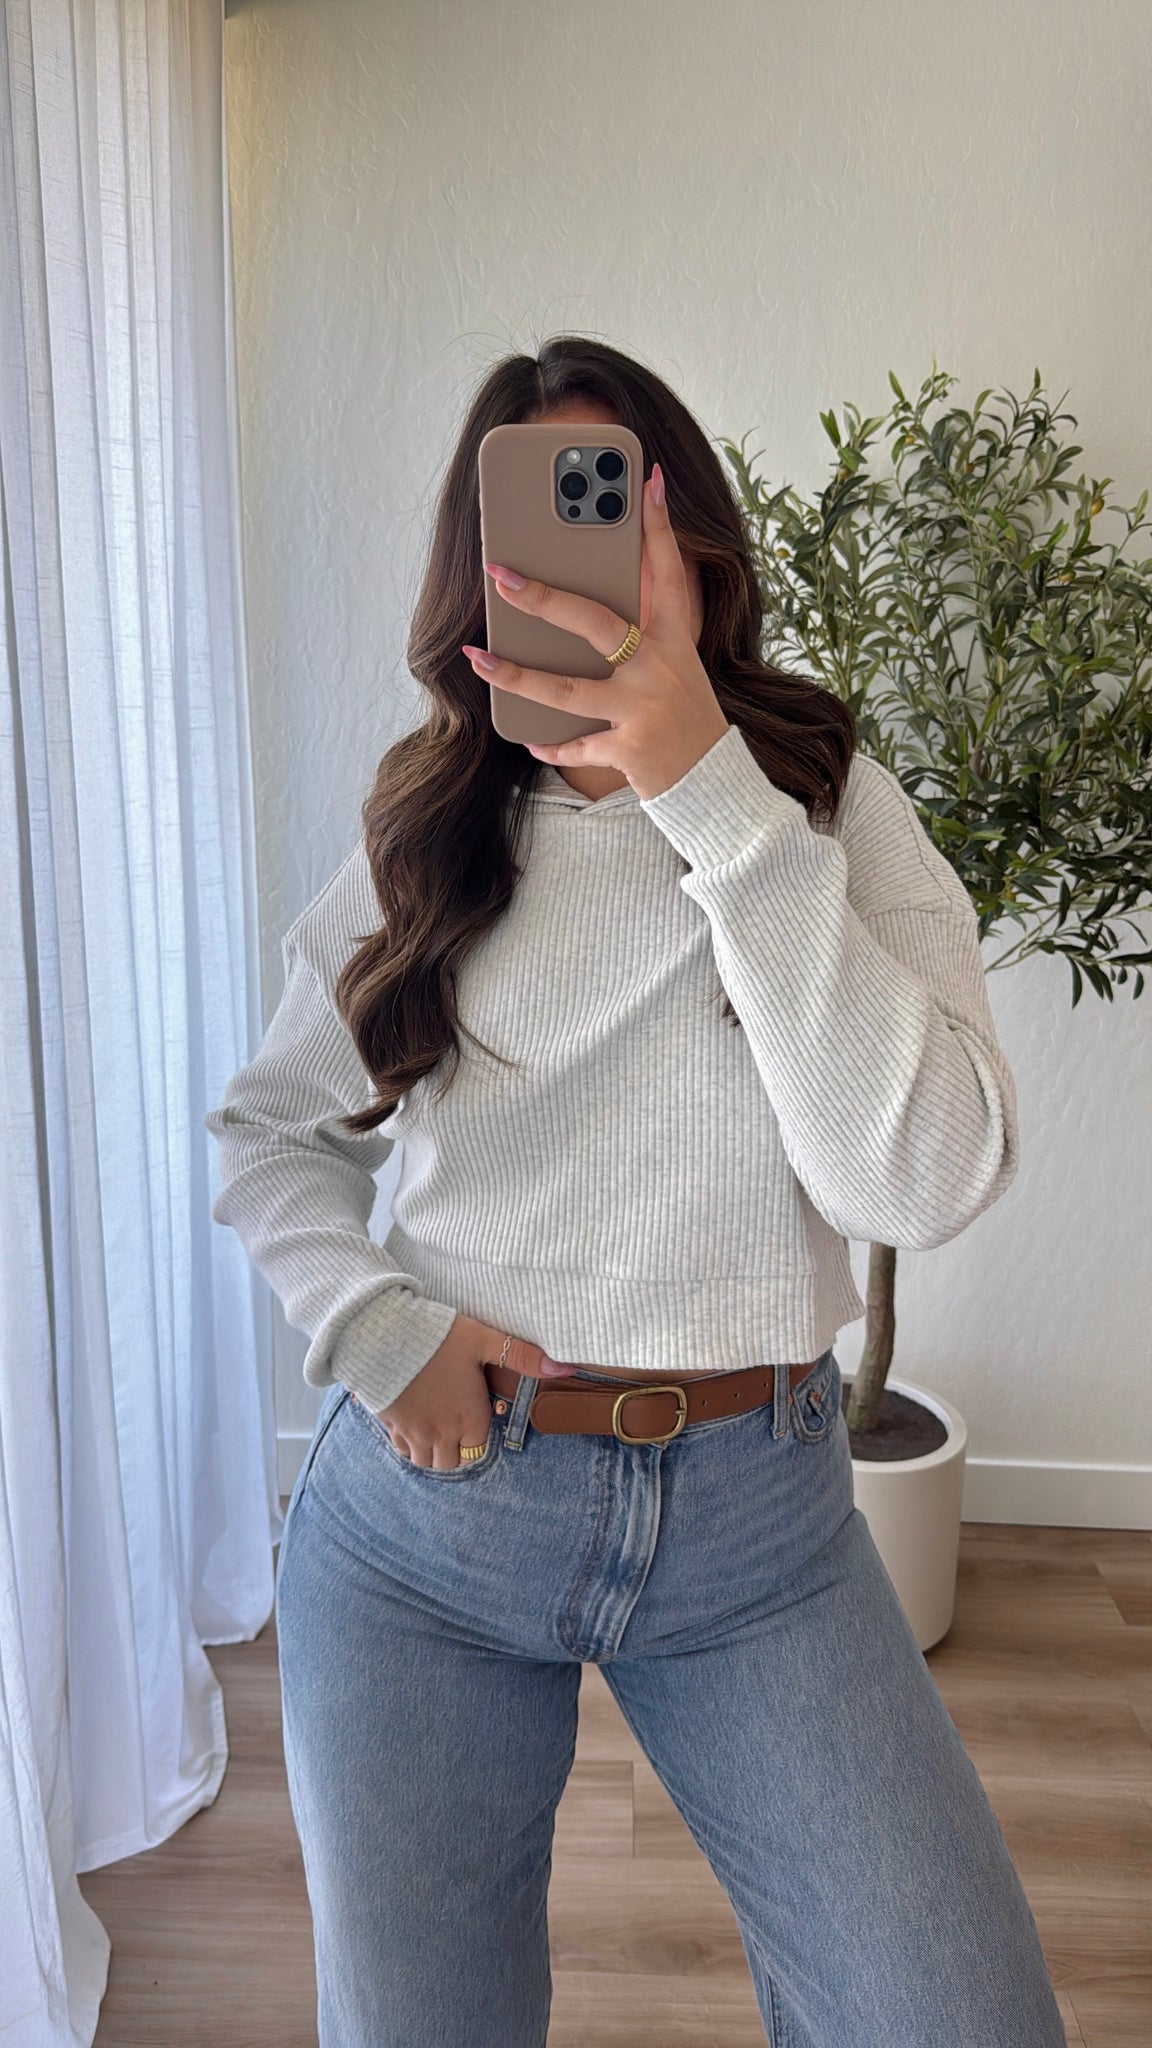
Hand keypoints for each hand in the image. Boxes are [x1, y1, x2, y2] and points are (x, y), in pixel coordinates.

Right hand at [365, 1315, 555, 1468]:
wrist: (384, 1333)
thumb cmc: (436, 1335)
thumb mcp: (483, 1339)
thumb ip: (522, 1356)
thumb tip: (563, 1368)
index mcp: (469, 1416)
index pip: (479, 1449)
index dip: (477, 1436)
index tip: (473, 1417)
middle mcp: (443, 1432)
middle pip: (452, 1463)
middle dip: (456, 1450)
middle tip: (455, 1425)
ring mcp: (414, 1432)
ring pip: (426, 1462)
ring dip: (432, 1452)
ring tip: (435, 1428)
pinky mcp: (391, 1426)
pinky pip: (402, 1451)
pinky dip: (409, 1445)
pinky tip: (412, 1423)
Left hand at [460, 462, 729, 801]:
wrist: (715, 784)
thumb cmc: (686, 717)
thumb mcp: (677, 667)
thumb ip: (643, 632)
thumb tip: (587, 599)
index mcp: (675, 641)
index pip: (666, 573)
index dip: (659, 526)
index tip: (649, 480)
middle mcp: (659, 670)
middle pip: (595, 623)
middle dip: (543, 598)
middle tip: (501, 575)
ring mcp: (643, 710)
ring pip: (566, 690)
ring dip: (516, 676)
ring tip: (478, 658)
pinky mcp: (630, 750)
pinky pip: (576, 746)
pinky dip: (551, 744)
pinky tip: (529, 738)